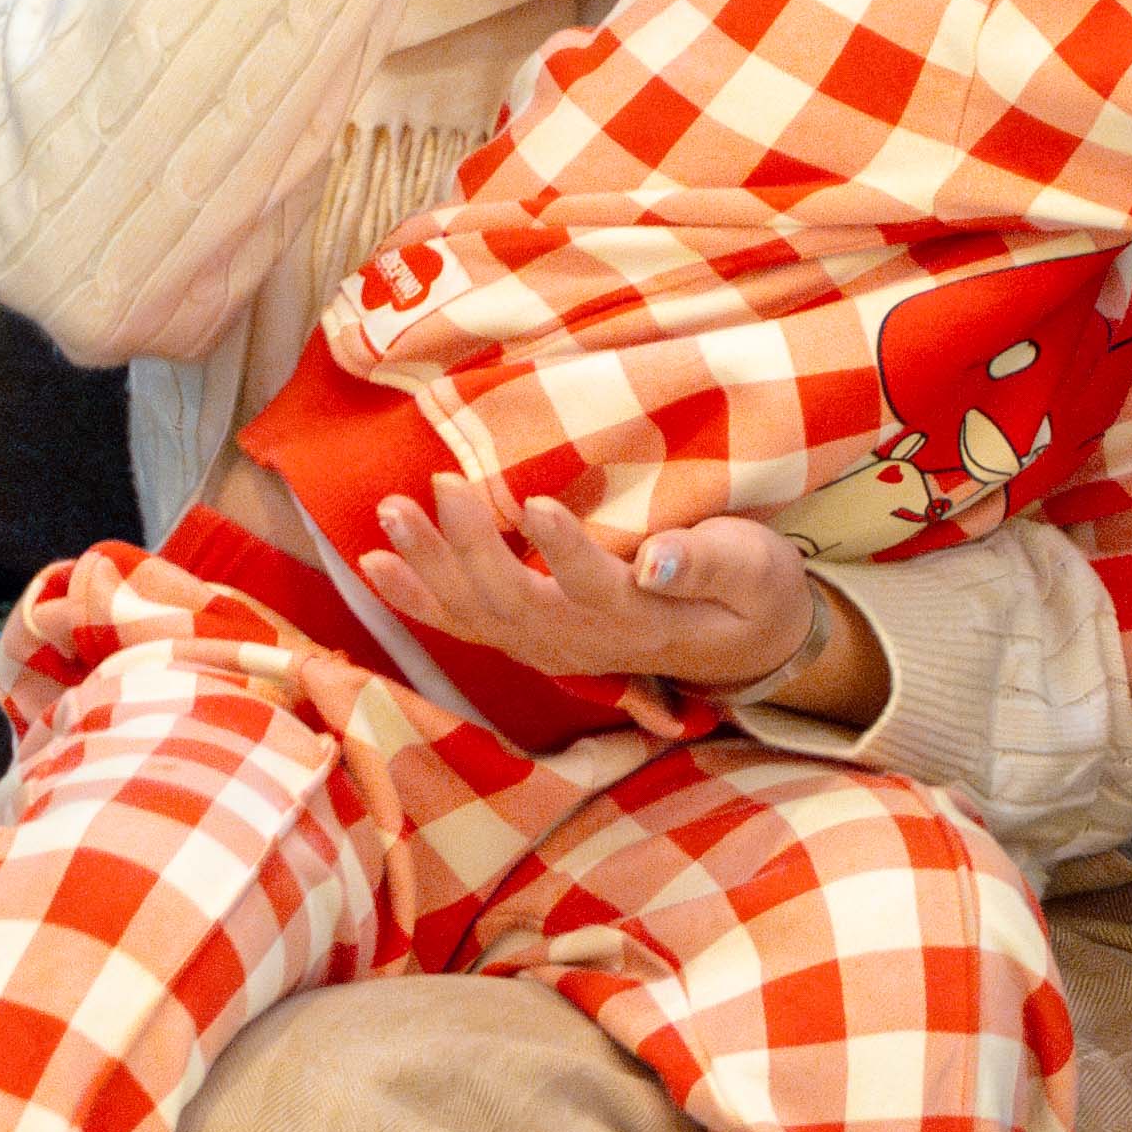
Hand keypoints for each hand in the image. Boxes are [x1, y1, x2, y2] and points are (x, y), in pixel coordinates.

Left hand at [360, 487, 860, 709]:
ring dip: (429, 566)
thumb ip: (710, 563)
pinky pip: (464, 625)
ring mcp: (553, 646)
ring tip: (391, 513)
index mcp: (644, 621)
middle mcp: (586, 641)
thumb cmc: (752, 592)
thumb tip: (654, 561)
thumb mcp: (756, 570)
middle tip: (441, 483)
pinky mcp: (531, 638)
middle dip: (470, 546)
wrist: (742, 648)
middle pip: (515, 601)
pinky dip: (417, 597)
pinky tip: (375, 564)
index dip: (562, 550)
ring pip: (478, 614)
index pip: (595, 588)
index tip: (533, 501)